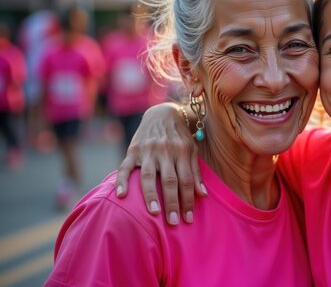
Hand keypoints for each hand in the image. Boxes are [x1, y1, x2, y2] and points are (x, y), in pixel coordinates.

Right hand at [115, 102, 206, 224]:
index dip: (188, 200)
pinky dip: (122, 181)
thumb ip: (195, 172)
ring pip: (149, 176)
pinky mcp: (133, 150)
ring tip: (154, 213)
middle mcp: (165, 151)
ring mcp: (148, 151)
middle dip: (172, 202)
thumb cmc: (180, 136)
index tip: (188, 219)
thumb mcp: (192, 150)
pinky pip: (125, 167)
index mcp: (182, 151)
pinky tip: (121, 195)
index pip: (186, 181)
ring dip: (151, 195)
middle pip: (170, 180)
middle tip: (174, 222)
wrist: (162, 113)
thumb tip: (202, 195)